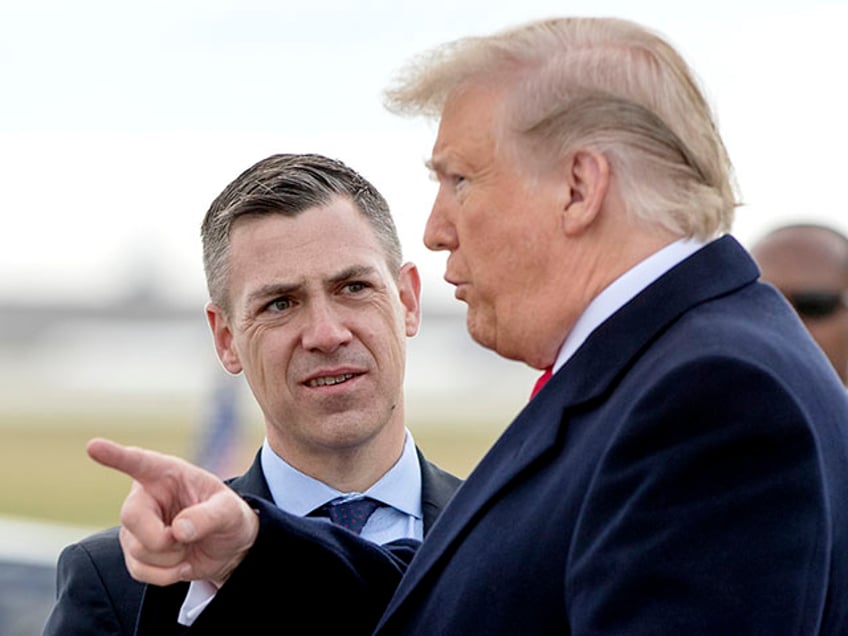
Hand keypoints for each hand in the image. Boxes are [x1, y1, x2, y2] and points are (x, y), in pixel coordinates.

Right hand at [87, 438, 258, 586]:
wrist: (228, 548)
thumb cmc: (229, 518)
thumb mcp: (231, 512)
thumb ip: (209, 516)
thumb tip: (178, 531)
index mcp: (168, 474)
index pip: (138, 462)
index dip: (116, 456)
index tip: (93, 446)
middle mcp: (145, 496)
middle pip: (131, 517)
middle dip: (162, 538)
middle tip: (187, 539)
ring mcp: (136, 526)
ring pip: (138, 550)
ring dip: (171, 558)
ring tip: (189, 546)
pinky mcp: (134, 552)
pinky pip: (139, 571)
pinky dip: (166, 575)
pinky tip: (180, 562)